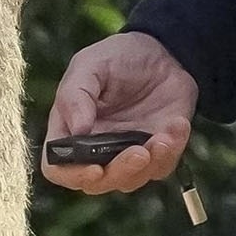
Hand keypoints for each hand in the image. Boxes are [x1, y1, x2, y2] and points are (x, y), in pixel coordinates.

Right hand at [41, 33, 198, 194]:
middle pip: (97, 183)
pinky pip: (163, 165)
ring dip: (150, 162)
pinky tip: (177, 124)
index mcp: (70, 130)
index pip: (59, 168)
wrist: (163, 52)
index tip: (95, 168)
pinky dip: (172, 148)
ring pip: (132, 180)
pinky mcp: (156, 152)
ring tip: (165, 136)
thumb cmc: (117, 57)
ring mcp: (126, 153)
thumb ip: (76, 95)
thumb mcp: (90, 64)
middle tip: (140, 153)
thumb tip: (77, 130)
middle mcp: (95, 149)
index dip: (74, 175)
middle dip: (120, 172)